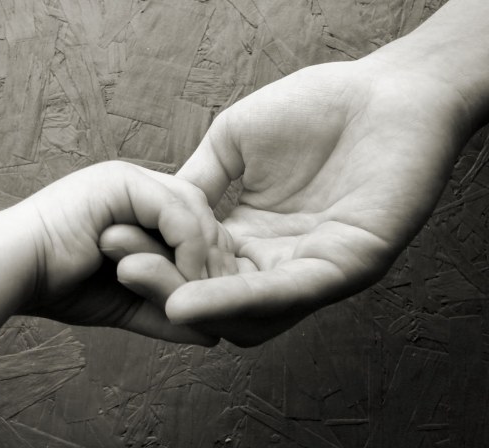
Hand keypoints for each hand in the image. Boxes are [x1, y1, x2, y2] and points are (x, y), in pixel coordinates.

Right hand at [15, 161, 221, 345]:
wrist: (10, 274)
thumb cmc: (59, 287)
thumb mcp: (126, 302)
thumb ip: (165, 310)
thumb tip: (211, 336)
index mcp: (137, 205)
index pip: (195, 223)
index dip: (209, 258)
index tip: (215, 296)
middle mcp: (137, 187)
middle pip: (201, 212)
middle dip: (215, 257)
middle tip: (219, 297)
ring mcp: (128, 180)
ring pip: (194, 210)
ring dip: (204, 256)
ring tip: (202, 295)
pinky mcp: (119, 183)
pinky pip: (175, 212)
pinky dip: (187, 248)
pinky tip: (183, 279)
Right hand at [106, 56, 472, 345]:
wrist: (381, 91)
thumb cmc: (313, 108)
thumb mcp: (232, 143)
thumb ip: (198, 182)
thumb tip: (156, 206)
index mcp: (252, 234)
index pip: (195, 264)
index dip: (156, 260)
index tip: (111, 250)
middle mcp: (278, 260)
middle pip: (215, 296)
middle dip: (166, 290)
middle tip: (122, 276)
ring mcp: (311, 268)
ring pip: (246, 311)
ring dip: (196, 306)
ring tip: (149, 296)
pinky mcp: (345, 268)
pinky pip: (283, 295)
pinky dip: (233, 302)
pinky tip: (189, 301)